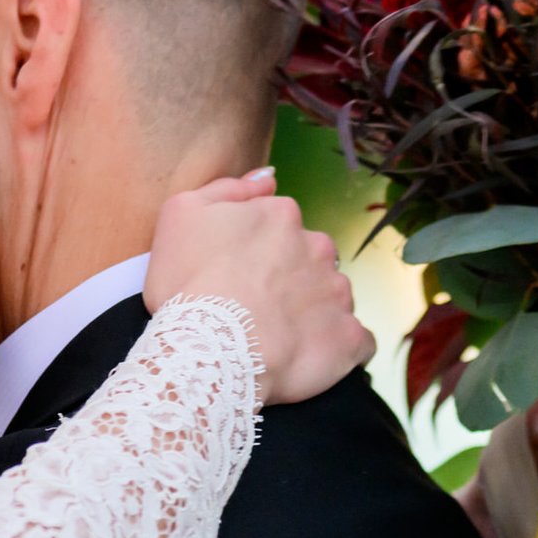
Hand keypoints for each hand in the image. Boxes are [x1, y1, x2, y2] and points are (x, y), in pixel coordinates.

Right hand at [145, 166, 375, 405]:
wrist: (209, 352)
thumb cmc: (187, 285)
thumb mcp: (182, 214)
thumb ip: (228, 188)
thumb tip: (268, 179)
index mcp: (280, 217)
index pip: (280, 226)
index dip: (258, 252)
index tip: (237, 276)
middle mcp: (317, 246)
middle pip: (310, 259)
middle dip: (291, 280)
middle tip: (256, 308)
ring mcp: (338, 292)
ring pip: (332, 297)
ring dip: (313, 313)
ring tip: (277, 338)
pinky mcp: (348, 338)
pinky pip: (356, 342)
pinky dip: (338, 349)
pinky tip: (310, 358)